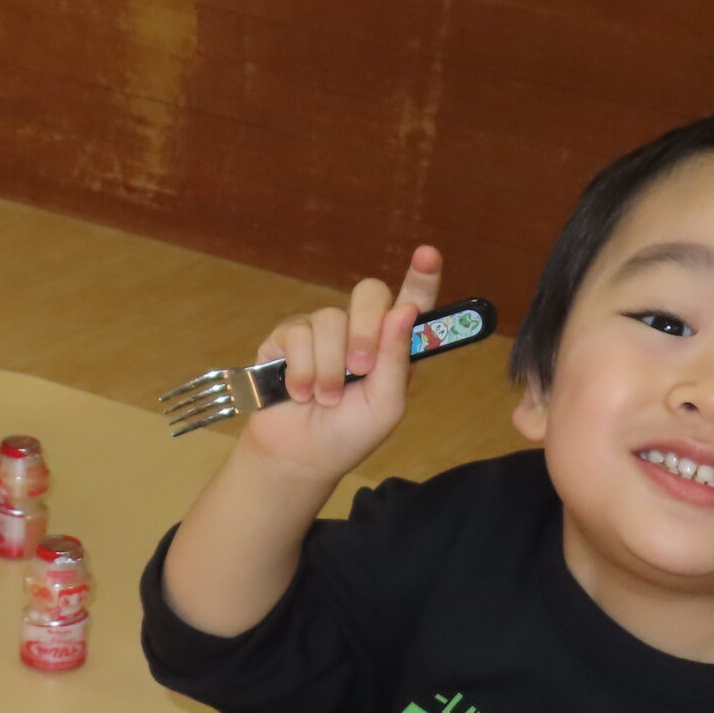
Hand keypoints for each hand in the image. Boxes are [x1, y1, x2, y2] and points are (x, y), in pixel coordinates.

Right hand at [239, 246, 442, 484]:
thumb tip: (406, 310)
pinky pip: (296, 333)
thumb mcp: (385, 405)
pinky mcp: (286, 338)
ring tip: (325, 399)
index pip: (411, 301)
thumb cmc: (349, 433)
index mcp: (392, 346)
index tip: (428, 255)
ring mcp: (321, 331)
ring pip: (330, 319)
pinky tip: (299, 392)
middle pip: (370, 292)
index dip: (421, 276)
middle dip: (366, 329)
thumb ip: (397, 360)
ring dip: (329, 369)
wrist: (300, 457)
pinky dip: (301, 370)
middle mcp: (359, 330)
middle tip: (360, 368)